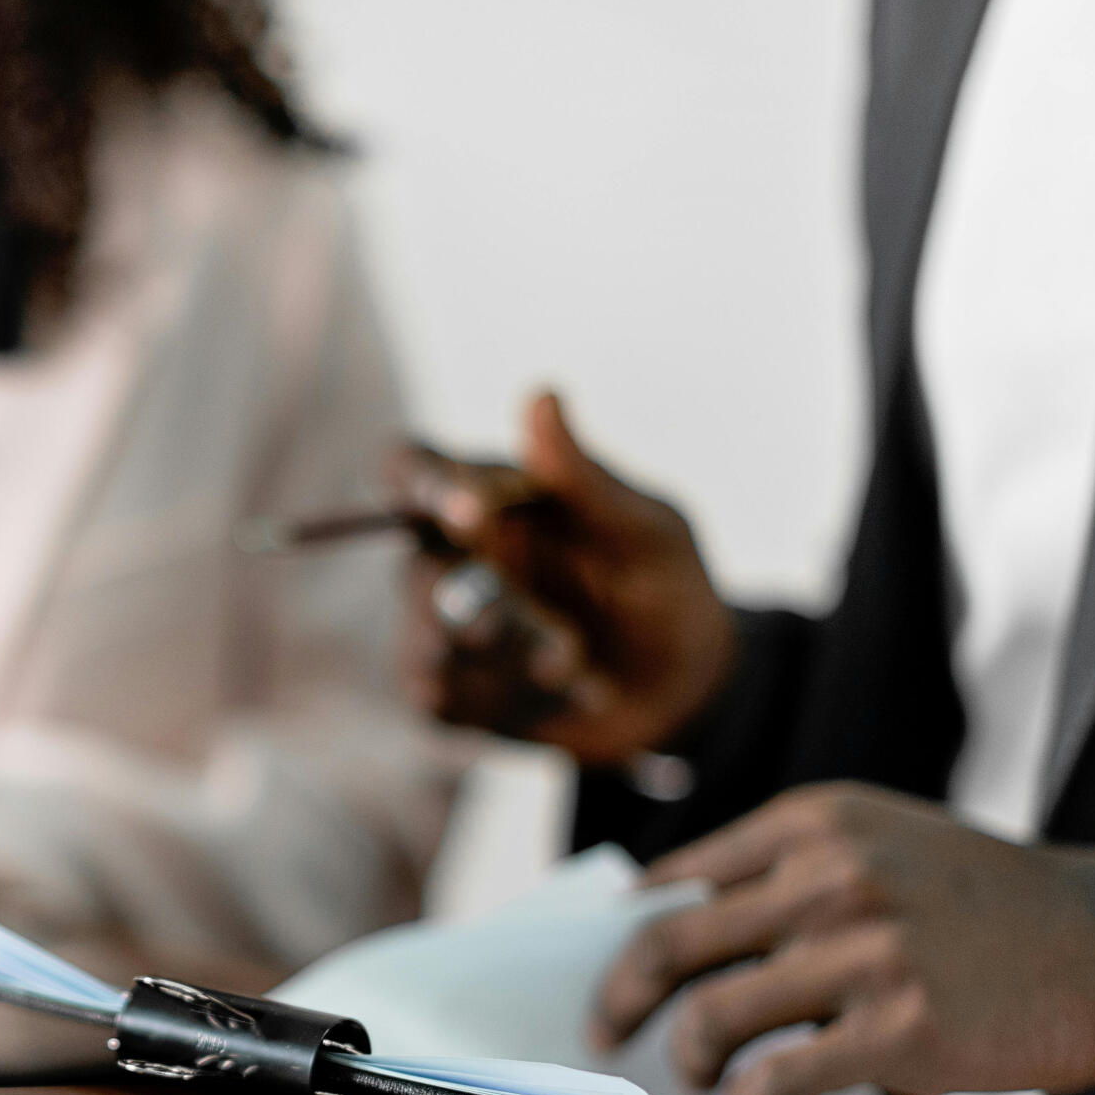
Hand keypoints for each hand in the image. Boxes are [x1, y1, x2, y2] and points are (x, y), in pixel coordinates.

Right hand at [394, 390, 736, 765]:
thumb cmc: (667, 591)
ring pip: (428, 641)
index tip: (466, 512)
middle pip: (415, 571)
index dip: (417, 482)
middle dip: (491, 608)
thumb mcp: (646, 531)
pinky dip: (501, 700)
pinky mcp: (450, 692)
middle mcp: (451, 558)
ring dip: (512, 661)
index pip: (411, 468)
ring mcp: (443, 628)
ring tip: (577, 671)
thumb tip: (541, 394)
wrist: (684, 693)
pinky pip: (437, 698)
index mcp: (488, 498)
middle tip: (565, 641)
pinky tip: (555, 697)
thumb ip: (584, 477)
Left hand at [592, 783, 1094, 1094]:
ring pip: (712, 1014)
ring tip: (699, 1073)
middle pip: (670, 945)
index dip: (624, 936)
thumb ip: (784, 869)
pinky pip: (780, 1075)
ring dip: (688, 1056)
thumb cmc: (984, 901)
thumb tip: (665, 915)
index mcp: (813, 823)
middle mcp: (830, 877)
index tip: (606, 972)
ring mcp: (863, 952)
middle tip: (606, 1030)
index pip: (678, 881)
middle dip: (621, 998)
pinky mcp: (899, 1027)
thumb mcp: (881, 839)